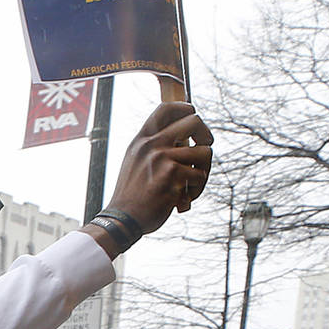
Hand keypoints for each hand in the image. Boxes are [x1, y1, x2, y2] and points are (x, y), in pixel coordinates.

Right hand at [102, 103, 214, 233]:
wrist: (122, 220)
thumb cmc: (132, 195)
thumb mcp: (135, 163)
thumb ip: (154, 148)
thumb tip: (185, 140)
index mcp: (142, 140)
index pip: (166, 109)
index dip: (185, 108)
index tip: (193, 117)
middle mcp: (151, 145)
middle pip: (195, 120)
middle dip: (206, 135)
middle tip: (204, 147)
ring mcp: (162, 159)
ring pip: (205, 152)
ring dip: (204, 170)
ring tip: (192, 184)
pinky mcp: (172, 176)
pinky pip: (200, 176)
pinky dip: (196, 190)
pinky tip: (183, 199)